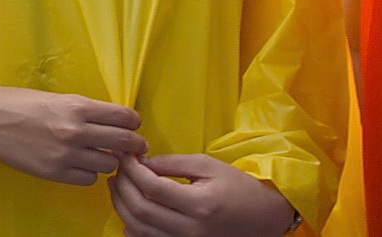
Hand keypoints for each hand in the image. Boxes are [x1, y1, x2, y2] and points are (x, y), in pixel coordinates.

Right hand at [0, 84, 145, 185]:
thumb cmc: (20, 103)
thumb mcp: (58, 98)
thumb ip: (86, 112)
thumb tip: (115, 125)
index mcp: (77, 106)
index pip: (125, 117)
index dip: (133, 123)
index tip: (132, 126)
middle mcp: (75, 131)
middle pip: (125, 142)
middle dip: (133, 145)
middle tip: (131, 147)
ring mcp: (66, 154)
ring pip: (110, 165)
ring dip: (106, 160)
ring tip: (95, 154)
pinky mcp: (55, 172)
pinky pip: (89, 180)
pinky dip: (88, 173)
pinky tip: (78, 164)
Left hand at [111, 153, 296, 236]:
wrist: (264, 217)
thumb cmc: (238, 187)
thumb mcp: (207, 165)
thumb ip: (172, 163)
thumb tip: (140, 161)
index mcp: (199, 204)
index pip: (151, 186)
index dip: (130, 167)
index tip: (123, 153)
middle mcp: (191, 229)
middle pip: (139, 209)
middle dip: (121, 185)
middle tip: (117, 168)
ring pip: (138, 228)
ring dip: (121, 204)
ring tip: (118, 184)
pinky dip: (132, 226)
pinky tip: (130, 209)